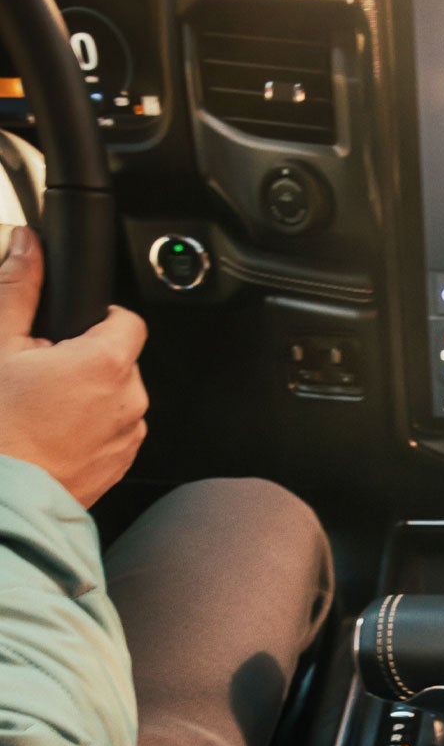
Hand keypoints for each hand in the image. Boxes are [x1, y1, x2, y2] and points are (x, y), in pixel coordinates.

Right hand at [0, 226, 147, 506]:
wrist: (0, 498)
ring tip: (41, 410)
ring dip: (88, 396)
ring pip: (116, 398)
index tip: (72, 327)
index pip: (127, 320)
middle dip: (84, 360)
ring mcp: (128, 436)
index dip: (99, 318)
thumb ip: (17, 290)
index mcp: (106, 363)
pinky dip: (89, 428)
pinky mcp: (121, 465)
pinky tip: (51, 435)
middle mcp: (129, 400)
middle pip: (119, 360)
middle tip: (40, 374)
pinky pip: (112, 432)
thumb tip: (27, 246)